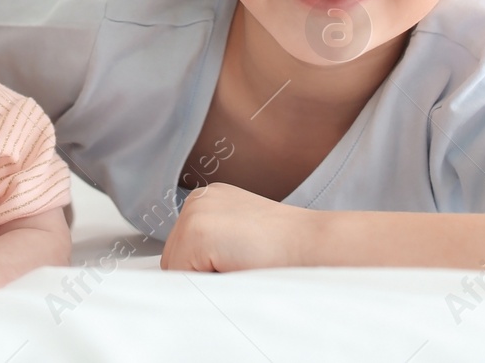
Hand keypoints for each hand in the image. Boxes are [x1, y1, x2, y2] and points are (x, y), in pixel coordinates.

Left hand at [160, 183, 308, 272]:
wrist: (312, 245)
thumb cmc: (284, 249)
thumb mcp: (239, 237)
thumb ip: (211, 246)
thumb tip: (183, 276)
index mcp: (207, 199)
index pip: (180, 249)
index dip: (202, 270)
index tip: (232, 265)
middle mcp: (197, 199)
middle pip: (172, 259)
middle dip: (199, 275)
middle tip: (240, 265)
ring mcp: (194, 212)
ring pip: (175, 270)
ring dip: (203, 280)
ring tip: (239, 265)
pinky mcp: (196, 232)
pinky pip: (181, 277)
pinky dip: (205, 285)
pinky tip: (235, 267)